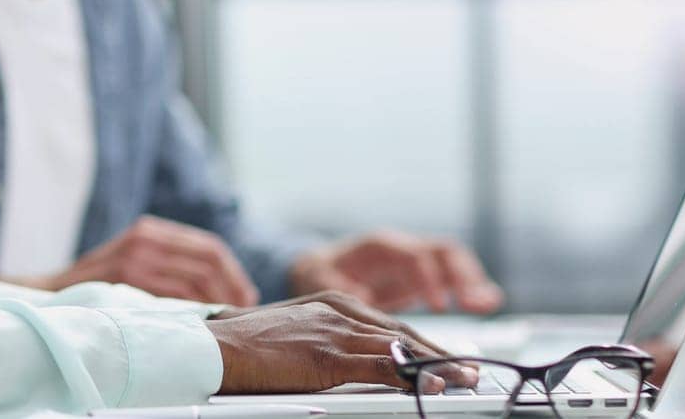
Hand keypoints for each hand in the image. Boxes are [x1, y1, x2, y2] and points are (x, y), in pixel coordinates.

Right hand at [11, 216, 259, 306]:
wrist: (53, 291)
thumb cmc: (98, 283)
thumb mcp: (133, 260)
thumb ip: (166, 263)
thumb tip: (217, 284)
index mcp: (151, 230)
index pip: (208, 246)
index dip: (234, 271)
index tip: (246, 293)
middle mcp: (146, 236)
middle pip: (209, 260)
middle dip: (233, 287)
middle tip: (243, 309)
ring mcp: (137, 255)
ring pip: (197, 278)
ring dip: (218, 300)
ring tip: (225, 317)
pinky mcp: (128, 275)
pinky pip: (176, 292)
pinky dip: (195, 307)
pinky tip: (201, 320)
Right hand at [207, 291, 478, 393]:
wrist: (214, 347)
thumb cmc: (244, 345)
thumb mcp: (292, 333)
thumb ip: (324, 340)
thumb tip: (350, 361)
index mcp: (329, 301)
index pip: (388, 323)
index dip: (422, 343)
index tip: (447, 357)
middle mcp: (338, 309)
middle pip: (402, 333)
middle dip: (439, 353)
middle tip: (469, 370)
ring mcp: (335, 331)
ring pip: (400, 348)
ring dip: (438, 366)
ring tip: (464, 379)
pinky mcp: (328, 356)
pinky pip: (381, 367)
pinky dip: (414, 376)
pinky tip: (433, 384)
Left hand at [289, 231, 504, 313]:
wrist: (321, 267)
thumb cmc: (322, 273)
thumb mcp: (322, 279)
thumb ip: (341, 285)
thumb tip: (363, 295)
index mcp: (380, 247)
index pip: (414, 256)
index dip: (429, 279)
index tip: (439, 305)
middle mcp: (403, 248)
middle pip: (442, 251)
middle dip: (462, 275)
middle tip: (476, 304)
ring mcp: (416, 260)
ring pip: (453, 261)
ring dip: (473, 280)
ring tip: (488, 304)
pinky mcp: (423, 276)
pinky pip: (453, 276)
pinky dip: (470, 287)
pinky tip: (486, 304)